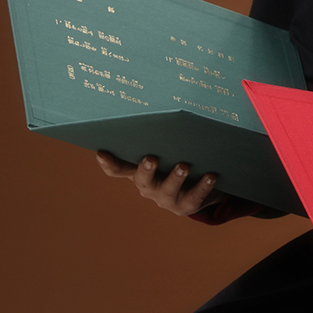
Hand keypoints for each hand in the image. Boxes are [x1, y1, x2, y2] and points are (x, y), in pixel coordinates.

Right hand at [96, 150, 220, 216]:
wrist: (200, 191)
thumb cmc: (176, 165)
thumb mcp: (165, 154)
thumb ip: (158, 140)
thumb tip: (156, 107)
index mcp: (141, 173)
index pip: (119, 170)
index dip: (109, 164)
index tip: (101, 153)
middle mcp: (150, 187)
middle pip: (143, 180)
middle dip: (146, 170)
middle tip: (151, 158)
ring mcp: (168, 198)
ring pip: (169, 190)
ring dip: (176, 178)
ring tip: (184, 166)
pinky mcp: (187, 205)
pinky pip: (195, 196)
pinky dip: (204, 186)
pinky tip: (211, 176)